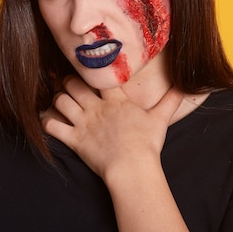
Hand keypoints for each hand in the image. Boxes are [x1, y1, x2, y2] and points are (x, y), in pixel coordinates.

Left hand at [42, 76, 182, 179]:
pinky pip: (52, 125)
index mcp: (115, 100)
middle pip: (74, 83)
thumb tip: (186, 87)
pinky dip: (46, 120)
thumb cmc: (146, 145)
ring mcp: (83, 123)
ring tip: (60, 101)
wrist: (133, 169)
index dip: (91, 66)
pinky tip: (47, 118)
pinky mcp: (74, 140)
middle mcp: (96, 108)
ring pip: (61, 101)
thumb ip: (171, 100)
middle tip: (70, 84)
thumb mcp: (160, 120)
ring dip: (58, 99)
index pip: (99, 75)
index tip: (87, 62)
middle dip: (69, 81)